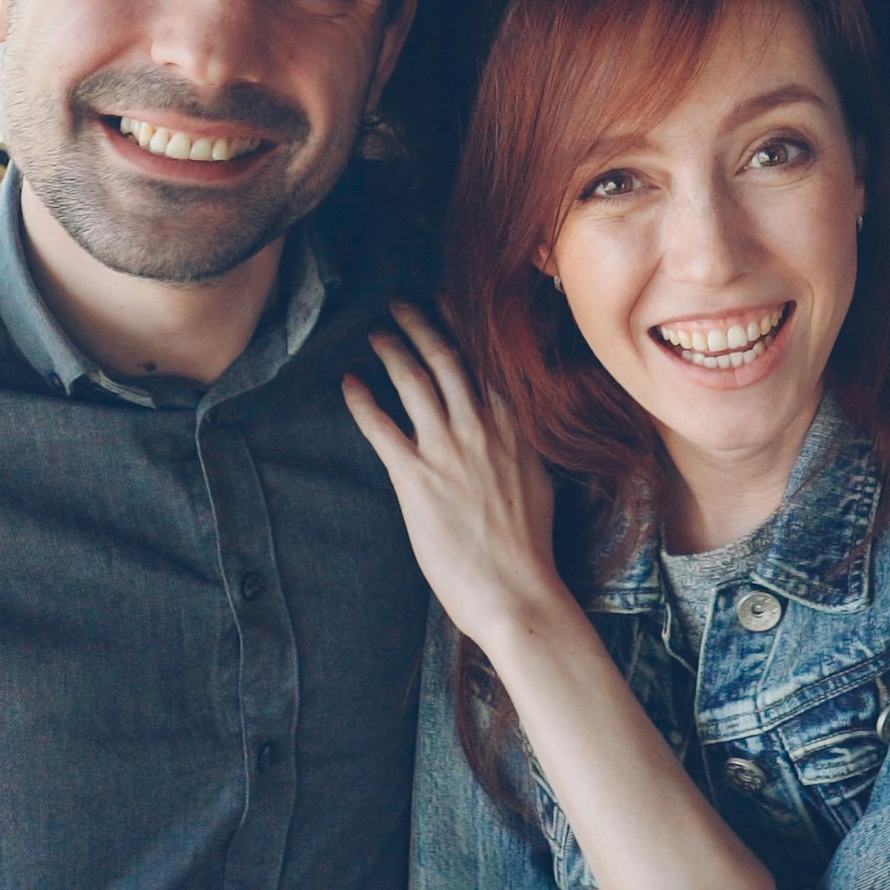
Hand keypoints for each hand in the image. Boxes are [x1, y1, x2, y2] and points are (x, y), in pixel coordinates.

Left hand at [341, 303, 572, 643]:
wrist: (518, 591)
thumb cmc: (530, 547)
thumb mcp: (540, 479)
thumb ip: (522, 444)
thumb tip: (513, 426)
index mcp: (517, 426)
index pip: (486, 358)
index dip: (462, 322)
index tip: (446, 299)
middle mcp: (483, 427)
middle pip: (447, 356)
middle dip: (420, 322)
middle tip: (400, 302)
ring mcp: (448, 451)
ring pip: (414, 381)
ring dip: (392, 350)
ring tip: (376, 333)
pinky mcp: (416, 479)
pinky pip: (381, 427)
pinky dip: (362, 401)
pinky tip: (349, 383)